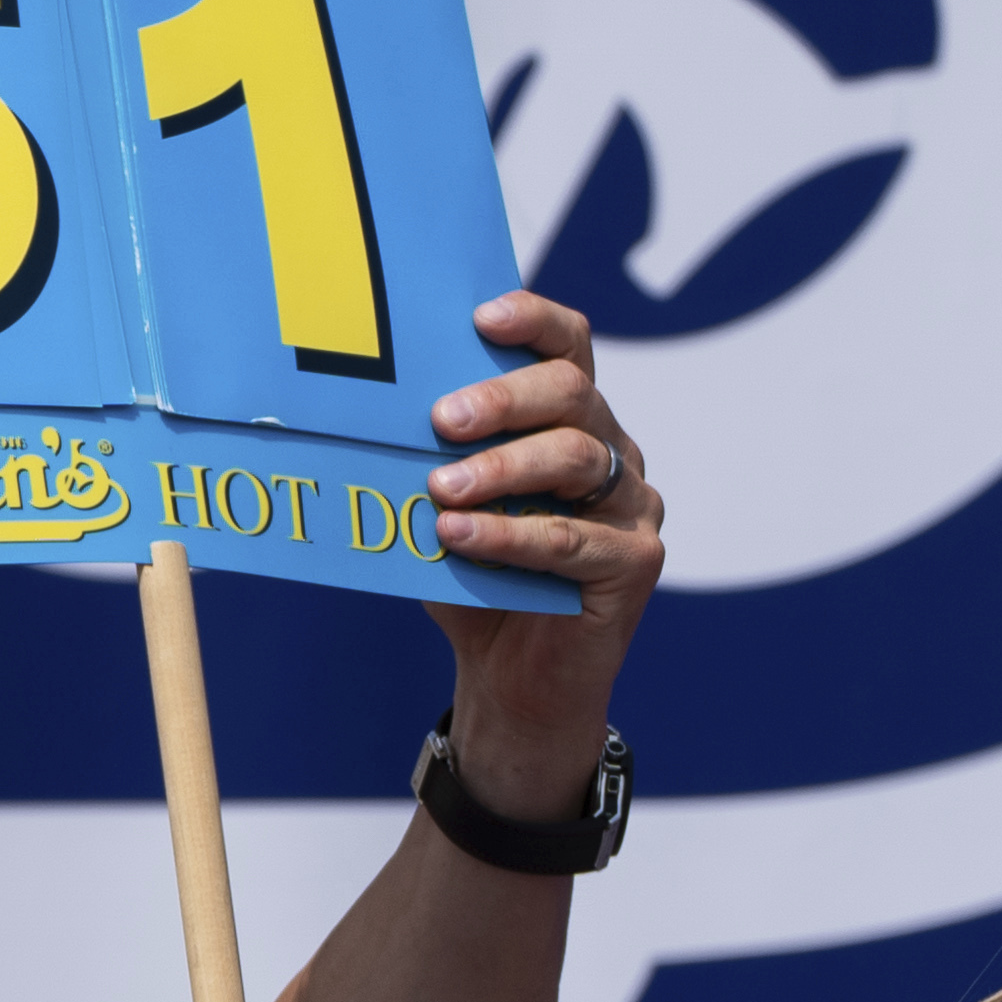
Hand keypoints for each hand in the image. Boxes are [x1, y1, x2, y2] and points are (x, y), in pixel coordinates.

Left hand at [420, 289, 668, 829]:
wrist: (511, 683)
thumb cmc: (474, 583)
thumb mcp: (444, 511)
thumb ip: (430, 462)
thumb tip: (366, 416)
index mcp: (573, 420)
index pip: (568, 347)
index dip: (533, 322)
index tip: (481, 318)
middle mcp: (613, 451)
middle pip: (573, 393)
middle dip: (504, 399)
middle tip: (442, 419)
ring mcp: (631, 506)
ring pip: (578, 458)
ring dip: (503, 468)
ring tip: (441, 489)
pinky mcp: (635, 562)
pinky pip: (570, 538)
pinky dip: (510, 535)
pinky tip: (459, 535)